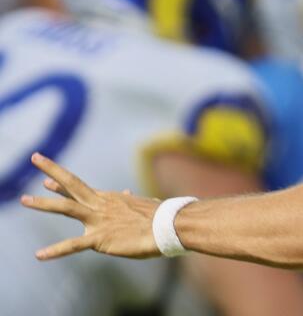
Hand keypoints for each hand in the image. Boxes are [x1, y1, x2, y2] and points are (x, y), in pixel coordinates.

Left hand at [21, 153, 160, 259]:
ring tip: (24, 199)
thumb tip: (129, 194)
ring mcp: (98, 220)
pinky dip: (55, 250)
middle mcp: (101, 205)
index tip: (48, 179)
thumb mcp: (143, 206)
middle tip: (35, 157)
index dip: (62, 182)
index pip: (81, 188)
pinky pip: (73, 245)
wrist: (169, 225)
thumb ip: (131, 201)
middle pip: (72, 184)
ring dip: (44, 203)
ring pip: (67, 207)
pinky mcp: (100, 238)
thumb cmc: (160, 217)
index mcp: (110, 199)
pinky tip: (39, 255)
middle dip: (52, 170)